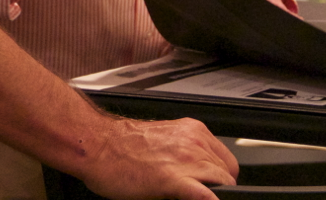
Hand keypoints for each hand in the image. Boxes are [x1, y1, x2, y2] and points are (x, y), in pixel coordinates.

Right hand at [76, 116, 237, 199]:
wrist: (98, 144)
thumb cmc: (121, 146)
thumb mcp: (163, 141)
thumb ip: (184, 152)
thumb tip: (195, 173)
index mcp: (192, 131)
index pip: (225, 159)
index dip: (220, 177)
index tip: (213, 186)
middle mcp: (194, 142)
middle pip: (228, 173)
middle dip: (219, 188)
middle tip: (201, 194)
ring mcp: (187, 160)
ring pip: (223, 183)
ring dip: (215, 194)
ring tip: (191, 196)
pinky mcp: (175, 179)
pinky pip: (206, 195)